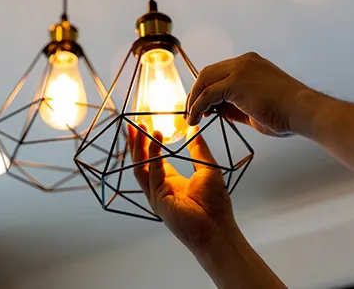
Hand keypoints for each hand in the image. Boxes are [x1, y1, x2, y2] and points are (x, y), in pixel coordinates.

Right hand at [127, 124, 237, 253]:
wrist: (218, 229)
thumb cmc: (216, 205)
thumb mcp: (208, 168)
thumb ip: (198, 149)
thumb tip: (195, 129)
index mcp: (171, 182)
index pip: (154, 160)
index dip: (149, 143)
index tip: (147, 127)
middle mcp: (161, 188)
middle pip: (142, 162)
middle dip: (137, 143)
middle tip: (135, 124)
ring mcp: (157, 195)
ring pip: (141, 167)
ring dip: (139, 147)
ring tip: (139, 129)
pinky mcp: (158, 200)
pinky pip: (153, 174)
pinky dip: (153, 156)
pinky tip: (156, 141)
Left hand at [186, 52, 309, 136]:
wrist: (304, 112)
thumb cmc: (287, 114)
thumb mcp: (254, 107)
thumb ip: (233, 105)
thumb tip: (213, 109)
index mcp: (250, 64)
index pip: (219, 72)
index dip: (206, 89)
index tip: (201, 106)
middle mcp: (244, 62)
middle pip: (207, 73)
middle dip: (196, 92)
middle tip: (190, 111)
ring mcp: (239, 69)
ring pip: (204, 81)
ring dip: (194, 100)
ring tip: (191, 118)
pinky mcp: (235, 82)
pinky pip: (207, 95)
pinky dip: (197, 107)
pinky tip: (195, 119)